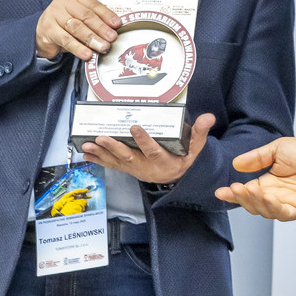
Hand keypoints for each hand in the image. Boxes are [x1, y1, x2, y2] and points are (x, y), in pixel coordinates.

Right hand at [36, 0, 120, 60]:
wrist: (42, 35)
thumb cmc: (64, 26)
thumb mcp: (80, 20)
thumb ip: (94, 22)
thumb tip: (112, 30)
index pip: (94, 5)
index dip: (107, 15)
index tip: (117, 24)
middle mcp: (63, 3)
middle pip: (86, 16)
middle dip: (101, 28)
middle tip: (111, 38)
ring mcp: (54, 15)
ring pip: (76, 27)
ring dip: (91, 39)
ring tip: (102, 47)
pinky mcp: (48, 29)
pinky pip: (66, 39)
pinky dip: (78, 48)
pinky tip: (87, 53)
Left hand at [82, 114, 214, 183]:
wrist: (178, 179)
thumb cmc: (186, 160)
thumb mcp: (197, 149)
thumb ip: (200, 133)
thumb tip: (208, 117)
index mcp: (164, 161)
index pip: (154, 150)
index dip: (144, 140)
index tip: (135, 127)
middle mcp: (148, 167)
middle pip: (129, 158)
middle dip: (114, 148)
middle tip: (101, 138)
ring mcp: (136, 169)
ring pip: (117, 162)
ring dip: (101, 154)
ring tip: (87, 145)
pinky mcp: (129, 169)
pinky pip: (112, 165)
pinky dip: (99, 160)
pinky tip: (86, 154)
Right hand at [216, 134, 295, 220]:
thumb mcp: (276, 150)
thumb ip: (256, 158)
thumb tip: (236, 164)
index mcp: (269, 183)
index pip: (247, 193)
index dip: (234, 194)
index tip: (221, 191)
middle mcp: (277, 196)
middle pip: (253, 205)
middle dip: (242, 199)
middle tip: (234, 189)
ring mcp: (289, 203)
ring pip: (266, 211)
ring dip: (255, 202)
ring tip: (248, 190)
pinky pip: (284, 213)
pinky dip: (273, 207)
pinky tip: (266, 196)